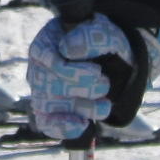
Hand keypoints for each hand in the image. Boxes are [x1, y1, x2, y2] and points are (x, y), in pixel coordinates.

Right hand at [25, 0, 159, 140]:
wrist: (119, 60)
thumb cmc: (107, 43)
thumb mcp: (108, 33)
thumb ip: (93, 36)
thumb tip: (68, 50)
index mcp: (49, 40)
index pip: (46, 56)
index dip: (72, 70)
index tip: (98, 71)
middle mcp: (41, 66)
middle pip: (50, 82)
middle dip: (84, 87)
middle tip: (104, 83)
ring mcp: (44, 89)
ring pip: (50, 104)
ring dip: (82, 107)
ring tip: (104, 105)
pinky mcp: (51, 111)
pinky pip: (47, 123)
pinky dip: (64, 127)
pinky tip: (83, 126)